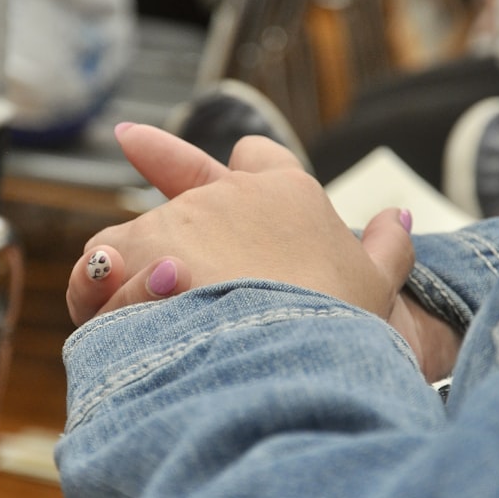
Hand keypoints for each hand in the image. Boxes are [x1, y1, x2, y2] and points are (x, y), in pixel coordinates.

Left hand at [67, 124, 460, 379]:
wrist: (284, 359)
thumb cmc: (338, 328)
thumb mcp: (378, 288)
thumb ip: (388, 247)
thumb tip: (397, 216)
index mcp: (286, 195)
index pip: (261, 160)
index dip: (245, 163)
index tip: (230, 163)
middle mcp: (227, 195)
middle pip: (186, 178)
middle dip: (159, 156)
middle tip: (133, 139)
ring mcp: (178, 217)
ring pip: (139, 229)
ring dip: (132, 260)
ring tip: (131, 307)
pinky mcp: (134, 246)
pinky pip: (102, 263)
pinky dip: (101, 288)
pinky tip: (112, 319)